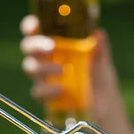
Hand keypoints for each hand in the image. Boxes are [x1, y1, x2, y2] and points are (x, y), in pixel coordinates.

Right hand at [19, 14, 133, 133]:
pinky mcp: (47, 97)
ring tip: (61, 70)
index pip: (37, 31)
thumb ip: (100, 47)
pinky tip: (60, 90)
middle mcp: (46, 60)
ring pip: (30, 68)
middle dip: (34, 45)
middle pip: (28, 48)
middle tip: (50, 46)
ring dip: (41, 67)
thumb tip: (97, 32)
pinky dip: (47, 90)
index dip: (30, 26)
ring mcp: (45, 78)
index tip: (34, 24)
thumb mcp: (103, 62)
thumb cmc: (102, 82)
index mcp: (57, 45)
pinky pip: (37, 91)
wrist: (106, 110)